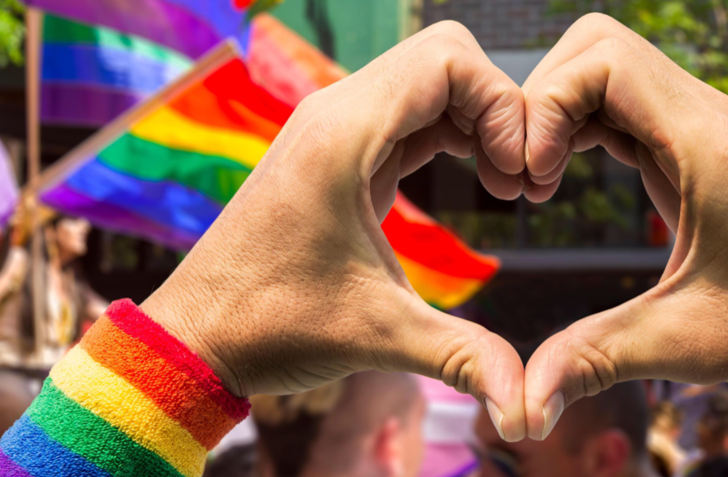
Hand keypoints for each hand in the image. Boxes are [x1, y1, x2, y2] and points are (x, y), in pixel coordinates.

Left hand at [141, 22, 528, 440]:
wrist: (199, 335)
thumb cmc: (271, 326)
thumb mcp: (379, 336)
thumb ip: (463, 358)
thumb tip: (528, 407)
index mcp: (342, 135)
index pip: (449, 60)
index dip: (503, 105)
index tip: (516, 177)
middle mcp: (334, 114)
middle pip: (444, 56)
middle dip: (497, 106)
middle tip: (516, 177)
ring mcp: (332, 129)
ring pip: (428, 79)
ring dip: (477, 118)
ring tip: (503, 183)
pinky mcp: (336, 153)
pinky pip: (409, 112)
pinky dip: (452, 131)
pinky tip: (474, 178)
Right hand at [519, 14, 727, 466]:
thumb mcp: (680, 343)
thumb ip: (594, 359)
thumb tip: (521, 408)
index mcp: (703, 143)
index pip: (602, 62)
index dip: (546, 106)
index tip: (532, 180)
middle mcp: (702, 116)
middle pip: (595, 47)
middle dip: (542, 99)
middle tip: (526, 174)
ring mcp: (697, 125)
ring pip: (604, 67)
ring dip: (556, 112)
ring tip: (537, 180)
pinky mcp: (689, 145)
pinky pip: (618, 103)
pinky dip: (576, 126)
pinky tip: (562, 179)